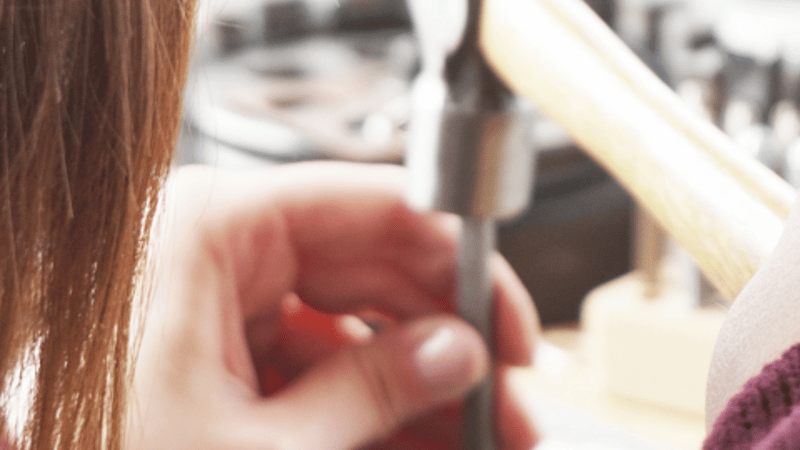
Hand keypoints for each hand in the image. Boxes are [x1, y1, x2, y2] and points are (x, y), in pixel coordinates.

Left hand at [130, 162, 538, 449]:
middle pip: (373, 271)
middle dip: (447, 341)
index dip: (455, 259)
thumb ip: (370, 391)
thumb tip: (455, 354)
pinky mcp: (223, 352)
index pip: (370, 207)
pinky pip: (318, 365)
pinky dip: (371, 405)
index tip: (501, 314)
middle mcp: (218, 252)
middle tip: (502, 395)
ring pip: (354, 325)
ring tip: (479, 433)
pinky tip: (422, 441)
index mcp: (211, 230)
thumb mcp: (262, 445)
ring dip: (419, 384)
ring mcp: (222, 302)